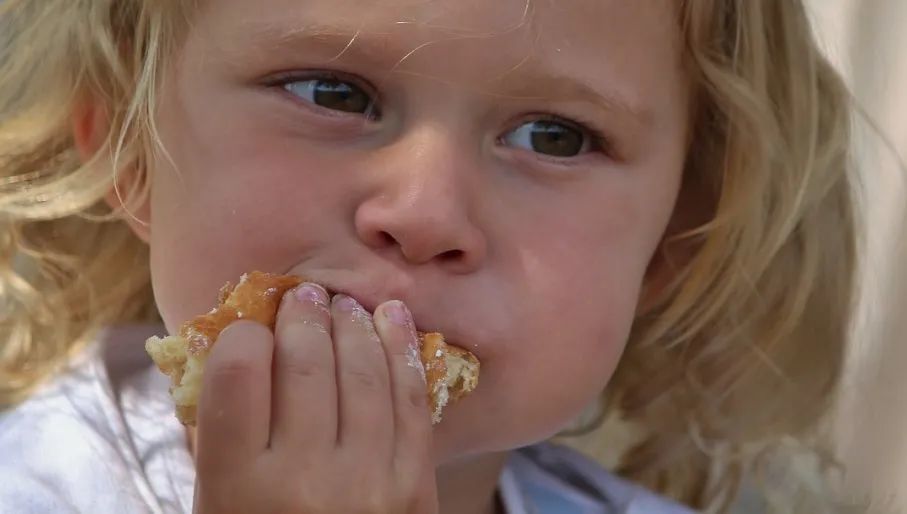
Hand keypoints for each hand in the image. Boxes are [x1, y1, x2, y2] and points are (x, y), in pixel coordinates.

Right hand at [192, 282, 437, 513]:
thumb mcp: (219, 501)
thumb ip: (222, 434)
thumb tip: (240, 346)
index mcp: (238, 485)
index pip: (238, 374)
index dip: (245, 336)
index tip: (252, 329)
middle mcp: (303, 481)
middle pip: (306, 365)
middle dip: (306, 316)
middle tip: (305, 297)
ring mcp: (367, 483)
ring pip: (364, 374)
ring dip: (355, 325)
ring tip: (346, 304)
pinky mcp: (414, 487)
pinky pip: (412, 402)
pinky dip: (402, 352)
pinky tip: (392, 320)